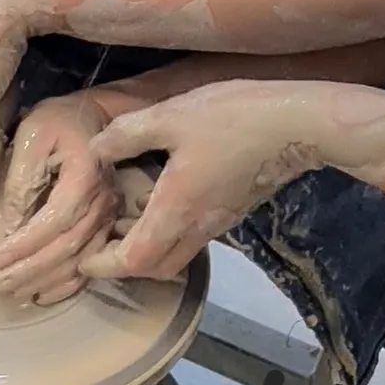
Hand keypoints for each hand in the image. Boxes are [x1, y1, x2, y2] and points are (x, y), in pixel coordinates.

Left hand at [0, 93, 120, 304]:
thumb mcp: (30, 137)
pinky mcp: (108, 225)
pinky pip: (91, 262)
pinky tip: (43, 295)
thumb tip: (12, 224)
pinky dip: (67, 284)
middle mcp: (104, 201)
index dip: (26, 244)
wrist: (94, 118)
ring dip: (45, 281)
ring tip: (14, 293)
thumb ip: (21, 180)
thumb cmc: (57, 122)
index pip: (56, 220)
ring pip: (80, 261)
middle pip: (67, 247)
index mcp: (85, 176)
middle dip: (31, 270)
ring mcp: (110, 216)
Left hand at [80, 79, 321, 279]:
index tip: (84, 260)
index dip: (105, 266)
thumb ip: (127, 135)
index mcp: (176, 210)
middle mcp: (197, 226)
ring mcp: (218, 222)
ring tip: (123, 221)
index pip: (134, 261)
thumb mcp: (169, 116)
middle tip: (100, 243)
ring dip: (146, 250)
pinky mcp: (231, 210)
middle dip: (123, 264)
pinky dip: (167, 234)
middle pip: (155, 268)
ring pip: (175, 256)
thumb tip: (95, 149)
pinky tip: (157, 201)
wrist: (300, 124)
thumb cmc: (233, 118)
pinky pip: (192, 238)